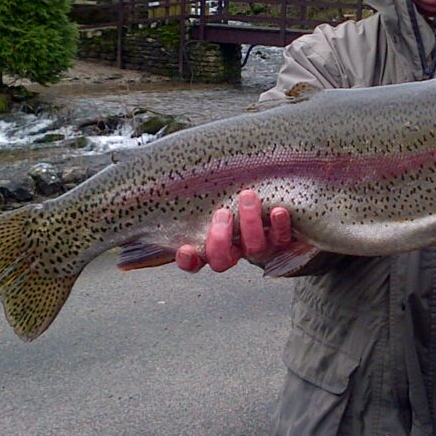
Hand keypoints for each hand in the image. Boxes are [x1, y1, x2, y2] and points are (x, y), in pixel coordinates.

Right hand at [175, 189, 292, 272]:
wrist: (278, 204)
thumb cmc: (233, 195)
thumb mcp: (212, 194)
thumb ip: (193, 189)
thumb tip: (153, 174)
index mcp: (210, 244)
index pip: (192, 261)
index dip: (188, 260)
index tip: (185, 249)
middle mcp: (234, 251)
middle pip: (222, 260)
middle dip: (220, 239)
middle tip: (223, 213)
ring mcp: (259, 248)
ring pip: (253, 247)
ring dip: (249, 223)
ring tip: (247, 196)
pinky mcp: (282, 241)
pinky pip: (282, 239)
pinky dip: (279, 225)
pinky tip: (278, 211)